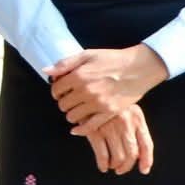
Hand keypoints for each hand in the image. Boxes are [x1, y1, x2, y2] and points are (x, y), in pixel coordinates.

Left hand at [47, 46, 168, 130]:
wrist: (138, 68)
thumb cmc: (112, 59)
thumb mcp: (86, 55)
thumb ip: (64, 64)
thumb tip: (46, 71)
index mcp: (78, 76)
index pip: (56, 89)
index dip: (56, 90)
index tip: (62, 90)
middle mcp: (86, 91)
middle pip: (63, 104)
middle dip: (64, 101)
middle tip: (70, 99)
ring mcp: (97, 103)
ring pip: (72, 116)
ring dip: (71, 113)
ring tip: (77, 108)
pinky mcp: (109, 113)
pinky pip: (90, 127)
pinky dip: (80, 129)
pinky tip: (75, 129)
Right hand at [76, 103, 154, 174]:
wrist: (87, 86)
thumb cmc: (107, 98)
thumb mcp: (125, 107)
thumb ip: (133, 126)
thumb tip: (139, 154)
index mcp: (137, 117)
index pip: (147, 144)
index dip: (147, 160)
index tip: (143, 170)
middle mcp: (126, 123)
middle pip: (132, 154)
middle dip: (126, 166)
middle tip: (121, 169)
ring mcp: (110, 127)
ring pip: (118, 157)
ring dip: (115, 165)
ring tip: (110, 166)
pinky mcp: (94, 130)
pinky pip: (102, 154)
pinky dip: (102, 164)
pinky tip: (102, 166)